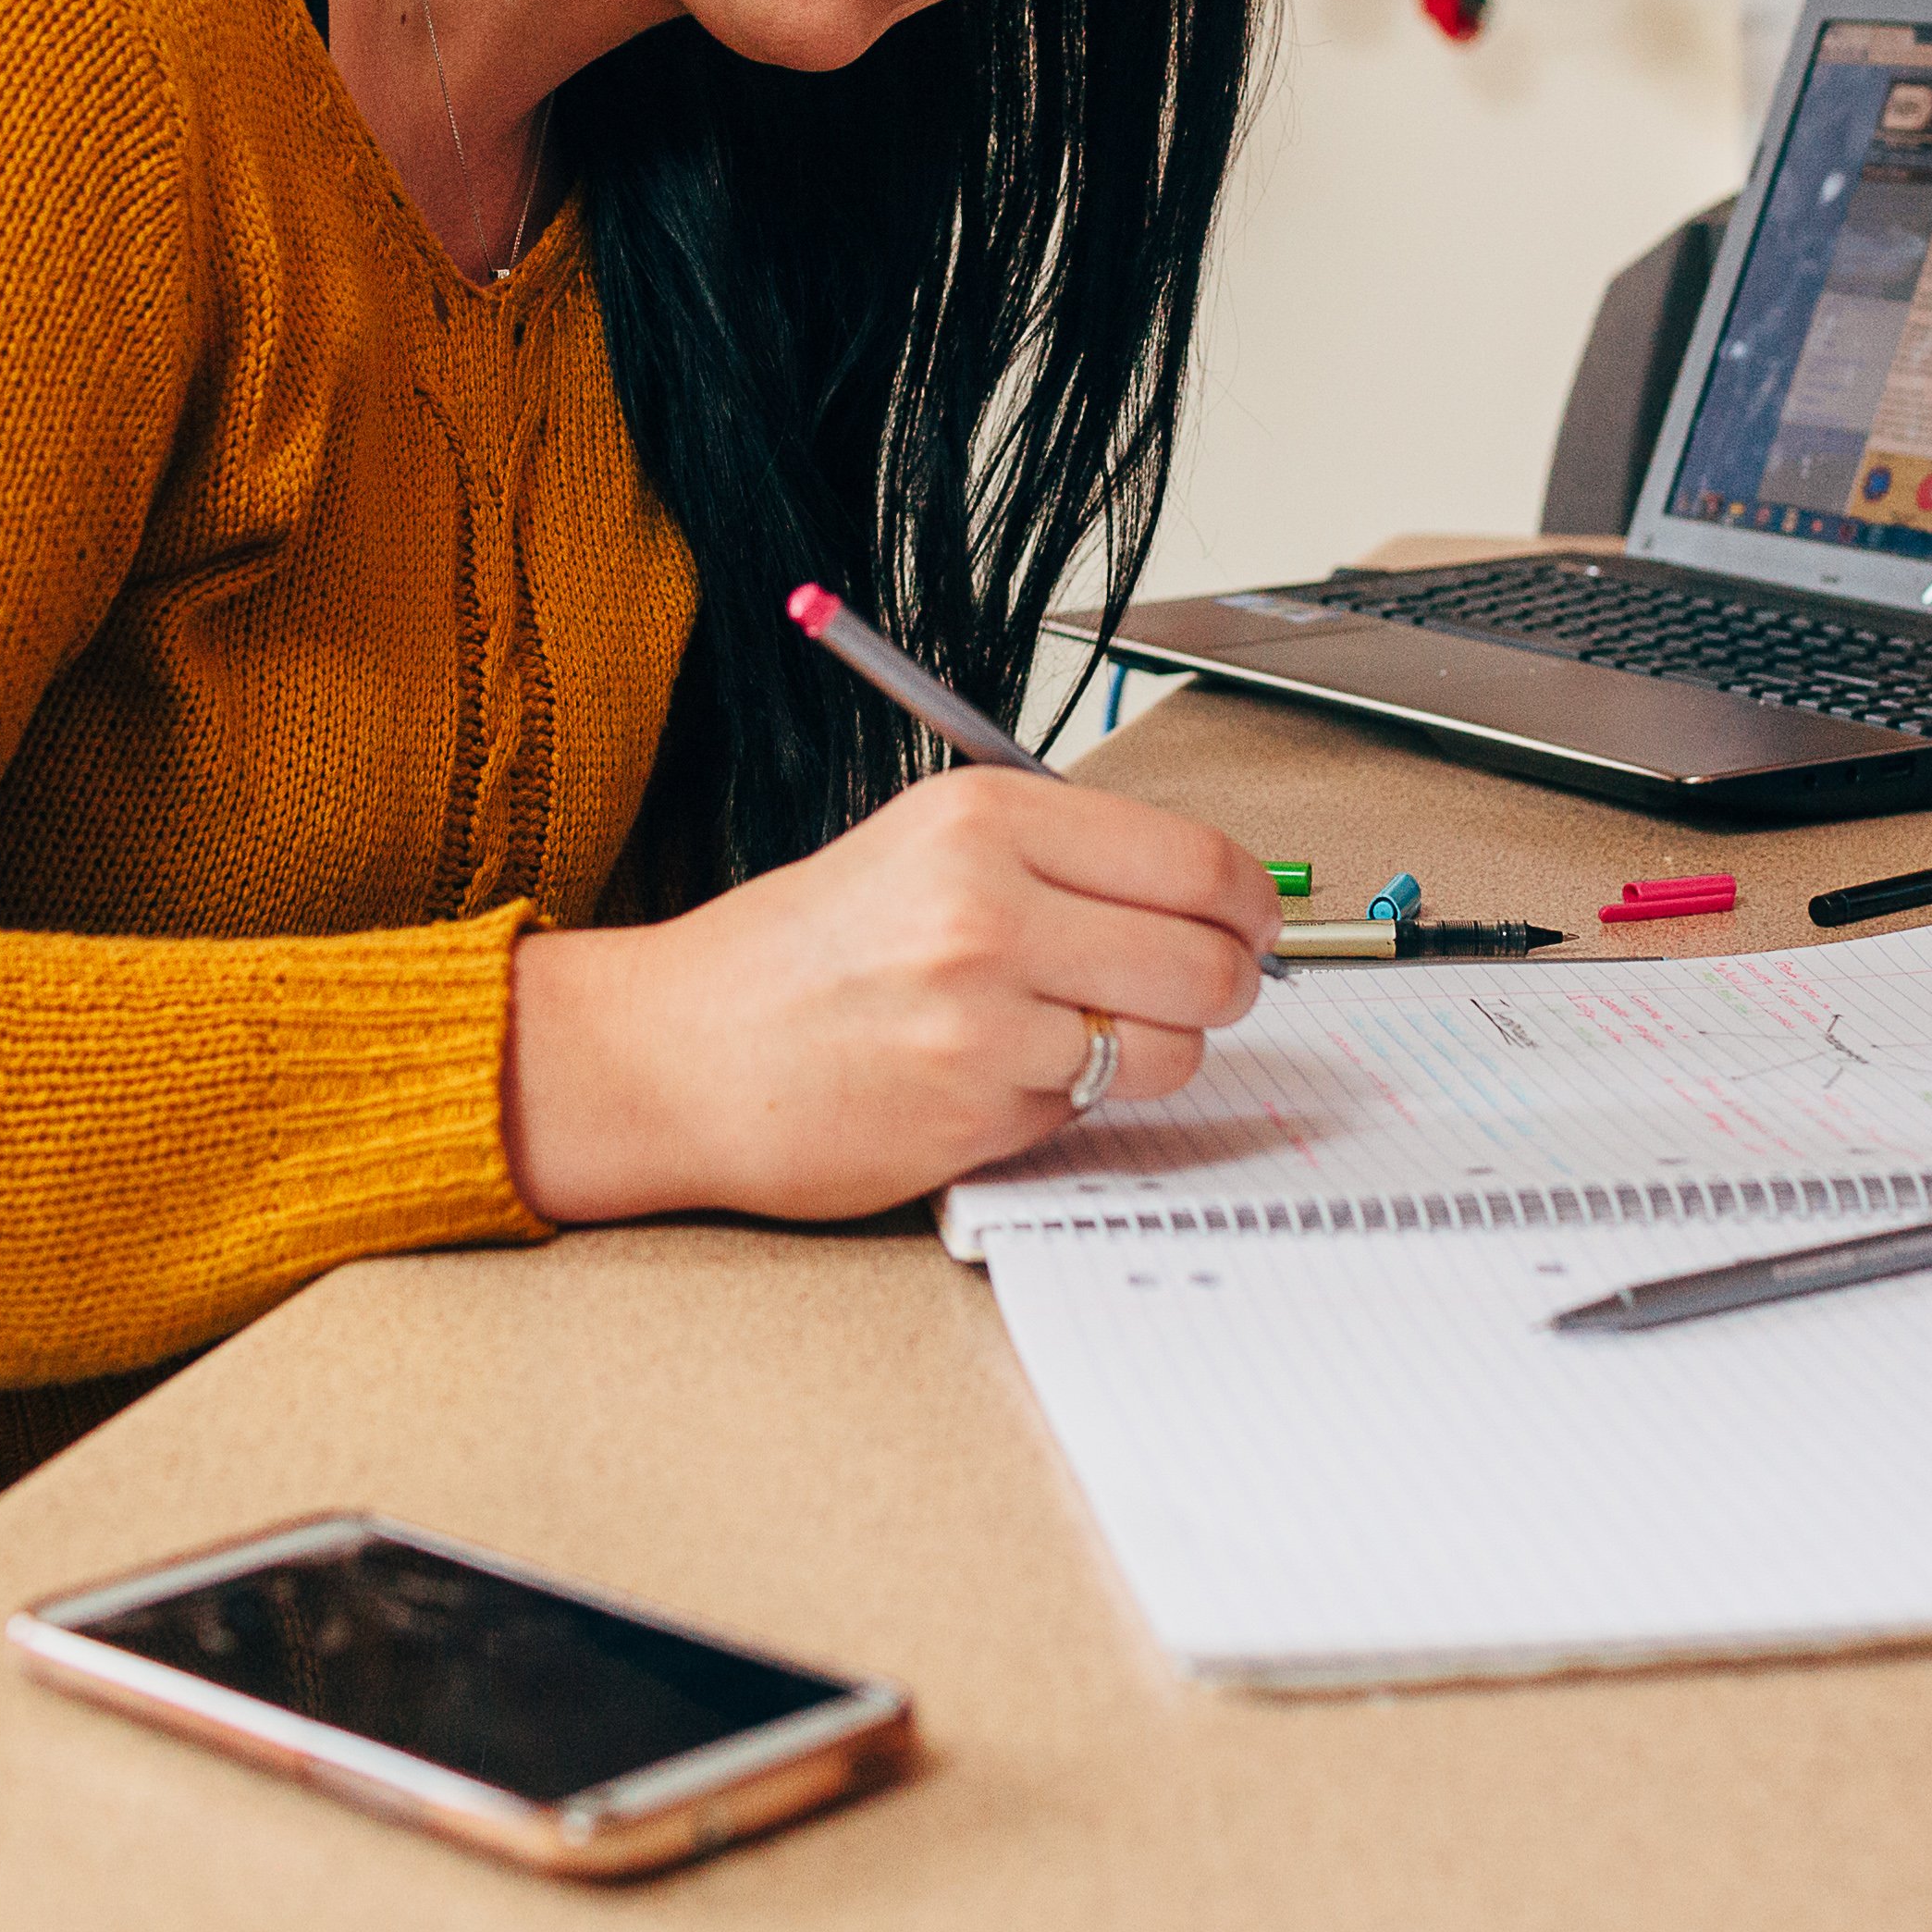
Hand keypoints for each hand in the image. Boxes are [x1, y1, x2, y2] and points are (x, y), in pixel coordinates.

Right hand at [500, 767, 1281, 1226]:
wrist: (677, 1051)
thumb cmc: (799, 953)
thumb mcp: (923, 848)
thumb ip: (1059, 859)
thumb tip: (1208, 895)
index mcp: (983, 819)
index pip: (1195, 860)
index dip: (1250, 901)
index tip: (1253, 921)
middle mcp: (988, 907)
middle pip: (1207, 959)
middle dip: (1225, 983)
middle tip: (1196, 989)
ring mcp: (985, 1019)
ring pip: (1168, 1047)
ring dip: (1148, 1050)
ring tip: (1076, 1034)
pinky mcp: (977, 1113)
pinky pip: (1092, 1109)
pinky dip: (1069, 1100)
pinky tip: (998, 1076)